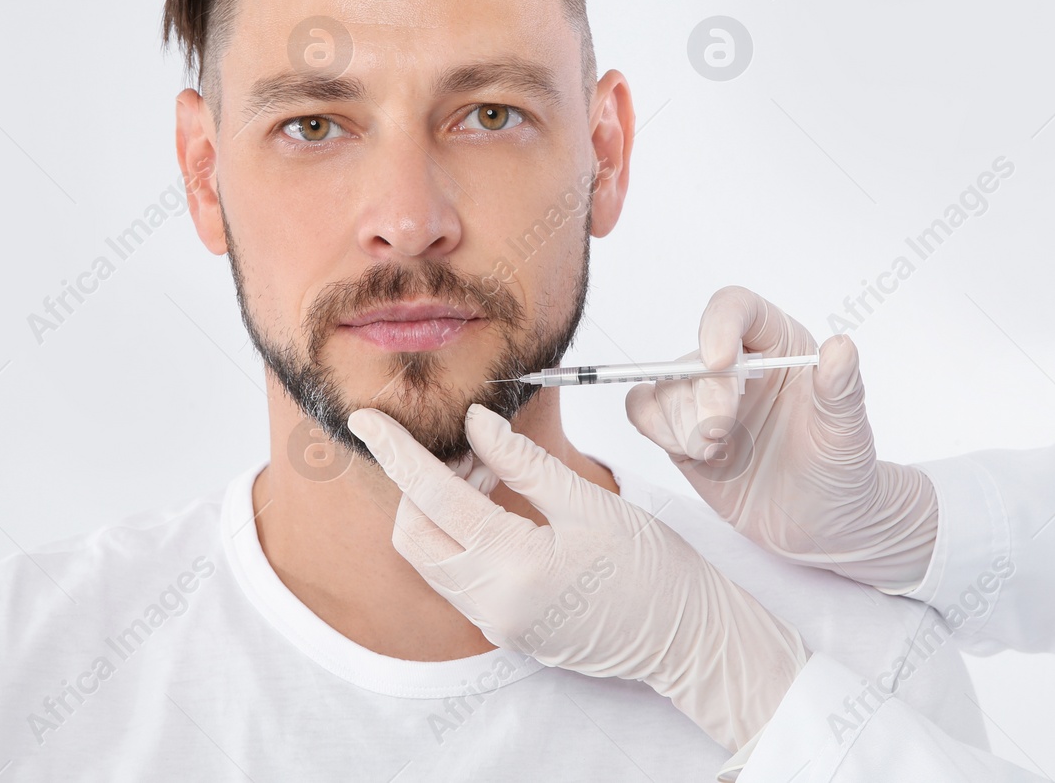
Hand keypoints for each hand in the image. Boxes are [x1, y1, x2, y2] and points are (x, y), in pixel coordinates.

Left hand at [346, 403, 806, 751]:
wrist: (687, 637)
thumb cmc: (651, 567)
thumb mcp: (588, 501)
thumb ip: (523, 463)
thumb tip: (475, 423)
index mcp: (513, 565)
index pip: (432, 497)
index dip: (396, 452)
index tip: (367, 419)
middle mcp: (492, 604)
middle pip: (413, 536)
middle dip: (418, 488)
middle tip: (463, 449)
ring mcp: (496, 623)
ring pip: (430, 561)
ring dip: (440, 513)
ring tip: (490, 475)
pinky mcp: (505, 629)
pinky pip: (457, 580)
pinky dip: (461, 539)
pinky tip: (502, 509)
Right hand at [624, 285, 937, 592]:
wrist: (821, 526)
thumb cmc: (840, 472)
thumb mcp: (847, 433)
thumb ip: (842, 389)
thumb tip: (841, 347)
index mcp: (779, 345)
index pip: (737, 308)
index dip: (720, 325)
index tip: (721, 362)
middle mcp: (737, 363)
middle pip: (694, 355)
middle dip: (703, 397)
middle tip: (722, 435)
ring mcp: (704, 397)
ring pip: (665, 386)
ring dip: (684, 423)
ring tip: (719, 453)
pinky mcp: (680, 430)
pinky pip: (644, 410)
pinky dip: (657, 428)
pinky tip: (694, 453)